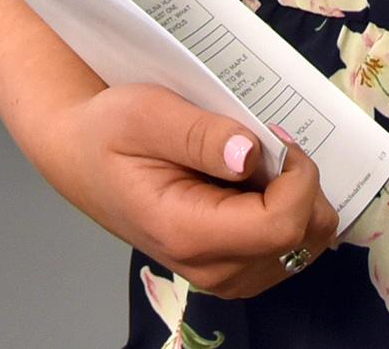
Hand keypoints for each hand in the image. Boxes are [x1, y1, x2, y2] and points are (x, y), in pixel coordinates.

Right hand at [40, 85, 338, 298]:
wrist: (83, 161)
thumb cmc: (110, 132)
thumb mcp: (146, 113)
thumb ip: (200, 134)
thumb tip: (251, 154)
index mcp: (188, 233)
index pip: (281, 225)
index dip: (298, 176)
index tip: (275, 136)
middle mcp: (213, 270)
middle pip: (302, 238)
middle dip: (302, 184)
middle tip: (267, 143)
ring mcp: (226, 277)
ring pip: (305, 245)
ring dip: (297, 196)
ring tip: (257, 162)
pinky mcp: (234, 271)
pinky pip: (291, 248)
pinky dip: (288, 210)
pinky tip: (255, 182)